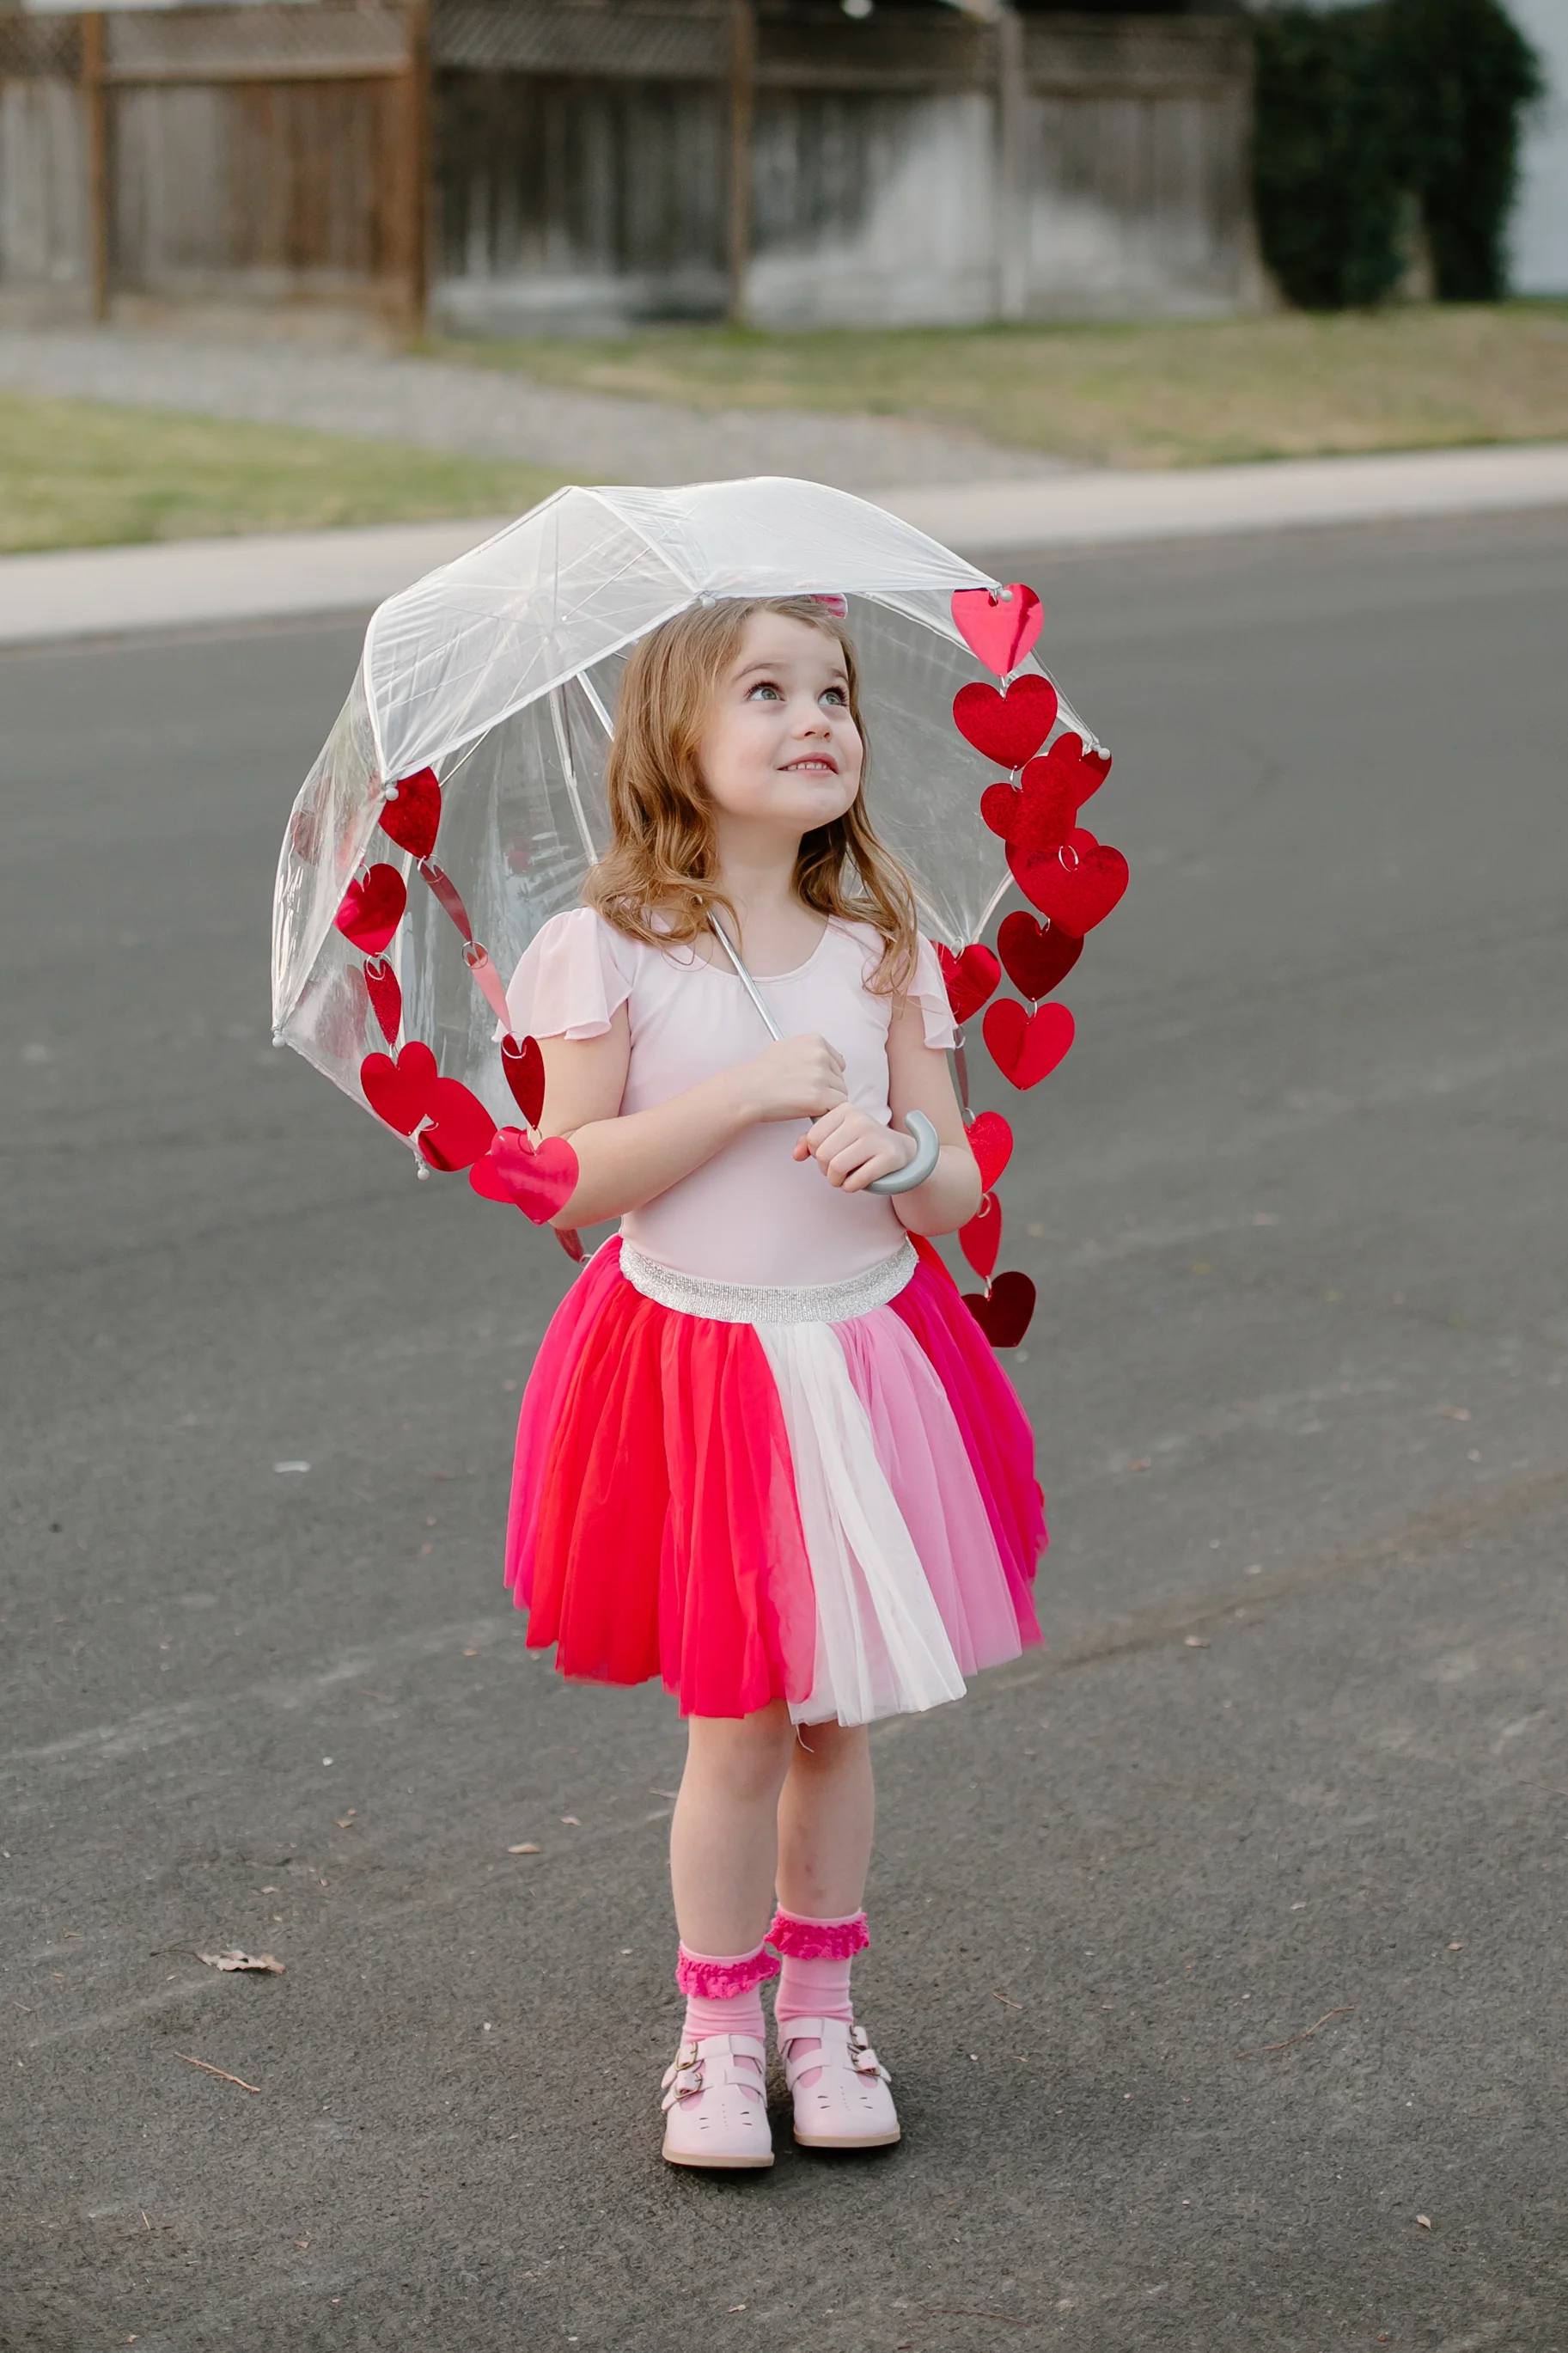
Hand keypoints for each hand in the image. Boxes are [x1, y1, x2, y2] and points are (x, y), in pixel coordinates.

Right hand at [735, 1033, 847, 1123]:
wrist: (747, 1090)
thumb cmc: (761, 1073)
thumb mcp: (786, 1048)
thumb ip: (809, 1052)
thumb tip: (826, 1060)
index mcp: (815, 1041)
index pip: (837, 1062)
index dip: (826, 1076)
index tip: (812, 1082)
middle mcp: (821, 1055)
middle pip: (840, 1078)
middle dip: (827, 1089)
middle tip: (804, 1094)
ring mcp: (821, 1076)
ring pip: (841, 1094)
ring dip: (827, 1102)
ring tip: (803, 1101)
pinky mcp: (821, 1096)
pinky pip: (837, 1107)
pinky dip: (825, 1112)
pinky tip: (807, 1109)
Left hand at [794, 1102, 917, 1191]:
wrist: (901, 1152)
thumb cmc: (862, 1145)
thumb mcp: (836, 1137)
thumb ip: (811, 1142)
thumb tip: (796, 1155)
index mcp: (844, 1110)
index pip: (812, 1139)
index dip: (816, 1154)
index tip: (830, 1155)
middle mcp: (860, 1120)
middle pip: (823, 1155)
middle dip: (826, 1170)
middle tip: (838, 1170)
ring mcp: (875, 1137)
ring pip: (836, 1168)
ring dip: (836, 1181)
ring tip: (845, 1178)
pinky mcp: (888, 1157)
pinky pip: (855, 1181)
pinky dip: (851, 1187)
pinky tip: (857, 1182)